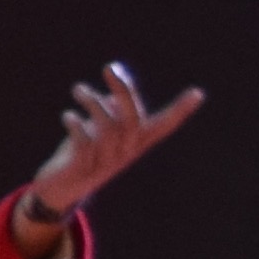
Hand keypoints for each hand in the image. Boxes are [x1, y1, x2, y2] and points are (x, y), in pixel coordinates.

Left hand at [18, 63, 201, 232]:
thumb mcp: (100, 132)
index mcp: (135, 143)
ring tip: (78, 89)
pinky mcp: (82, 168)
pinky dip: (76, 126)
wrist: (60, 190)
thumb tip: (115, 99)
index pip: (164, 126)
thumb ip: (111, 115)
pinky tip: (68, 116)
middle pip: (132, 120)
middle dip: (124, 91)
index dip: (180, 111)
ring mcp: (105, 162)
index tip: (199, 93)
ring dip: (92, 103)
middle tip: (109, 68)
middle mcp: (125, 153)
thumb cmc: (83, 154)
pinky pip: (84, 143)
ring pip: (107, 128)